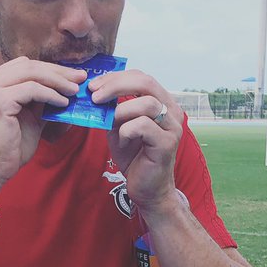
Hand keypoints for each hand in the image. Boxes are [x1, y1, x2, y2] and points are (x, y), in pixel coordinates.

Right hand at [0, 57, 85, 188]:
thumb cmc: (8, 148)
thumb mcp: (28, 117)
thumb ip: (40, 100)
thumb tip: (64, 88)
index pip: (24, 65)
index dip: (50, 68)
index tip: (71, 75)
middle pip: (29, 65)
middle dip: (58, 71)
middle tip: (80, 77)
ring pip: (31, 73)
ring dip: (58, 81)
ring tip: (75, 91)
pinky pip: (32, 90)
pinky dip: (51, 94)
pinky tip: (63, 103)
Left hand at [88, 69, 181, 211]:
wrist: (147, 189)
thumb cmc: (134, 158)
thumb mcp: (119, 128)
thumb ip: (112, 110)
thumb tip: (94, 93)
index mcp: (162, 102)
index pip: (141, 77)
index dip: (116, 77)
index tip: (94, 86)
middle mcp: (172, 110)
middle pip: (146, 82)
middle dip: (116, 85)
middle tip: (94, 96)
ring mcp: (172, 127)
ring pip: (146, 103)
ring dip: (120, 111)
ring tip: (109, 123)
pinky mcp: (168, 143)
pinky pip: (143, 126)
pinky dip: (126, 131)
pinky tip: (122, 141)